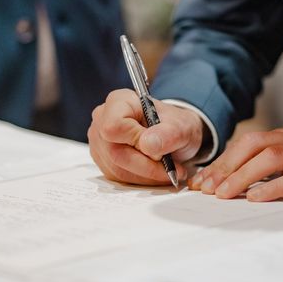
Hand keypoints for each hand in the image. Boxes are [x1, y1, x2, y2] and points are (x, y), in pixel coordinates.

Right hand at [88, 89, 204, 185]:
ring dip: (147, 175)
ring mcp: (100, 142)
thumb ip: (168, 134)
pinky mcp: (104, 160)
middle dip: (147, 166)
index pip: (113, 126)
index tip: (159, 148)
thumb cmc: (175, 125)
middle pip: (115, 152)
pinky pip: (119, 178)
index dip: (136, 141)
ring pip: (118, 169)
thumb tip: (148, 145)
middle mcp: (102, 120)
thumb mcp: (182, 126)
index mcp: (119, 101)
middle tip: (171, 166)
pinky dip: (141, 179)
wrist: (176, 135)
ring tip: (168, 170)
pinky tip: (155, 172)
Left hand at [189, 125, 282, 200]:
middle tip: (208, 189)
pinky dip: (275, 187)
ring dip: (245, 176)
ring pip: (272, 157)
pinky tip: (258, 198)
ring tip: (227, 194)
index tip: (202, 181)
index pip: (246, 143)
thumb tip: (228, 185)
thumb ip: (267, 169)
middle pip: (254, 144)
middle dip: (227, 166)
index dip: (222, 161)